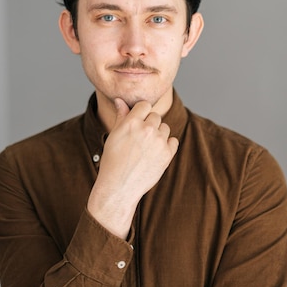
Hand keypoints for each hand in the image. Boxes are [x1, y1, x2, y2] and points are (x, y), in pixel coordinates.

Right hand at [88, 98, 178, 237]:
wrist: (119, 187)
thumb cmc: (113, 161)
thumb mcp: (114, 136)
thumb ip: (121, 116)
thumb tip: (120, 99)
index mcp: (131, 122)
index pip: (144, 105)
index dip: (141, 113)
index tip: (138, 123)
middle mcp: (146, 129)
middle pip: (155, 116)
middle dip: (149, 125)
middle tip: (139, 141)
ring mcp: (158, 142)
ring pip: (165, 128)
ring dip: (158, 135)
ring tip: (146, 149)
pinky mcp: (167, 154)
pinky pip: (173, 141)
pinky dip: (167, 146)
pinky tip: (155, 154)